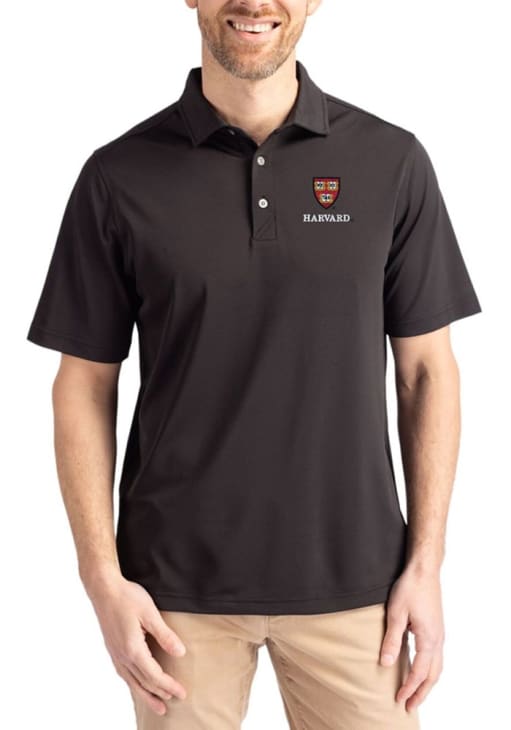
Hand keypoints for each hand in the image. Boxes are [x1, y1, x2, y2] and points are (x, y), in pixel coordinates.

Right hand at [85, 568, 187, 716]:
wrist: (103, 589)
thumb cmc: (127, 597)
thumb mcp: (150, 613)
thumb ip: (165, 635)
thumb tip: (180, 653)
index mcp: (133, 649)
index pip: (154, 676)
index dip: (169, 686)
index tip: (181, 693)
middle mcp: (122, 656)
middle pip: (143, 682)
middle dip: (160, 694)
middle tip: (176, 701)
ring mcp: (115, 654)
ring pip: (132, 682)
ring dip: (146, 695)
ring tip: (158, 706)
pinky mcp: (112, 649)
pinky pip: (124, 674)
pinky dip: (134, 684)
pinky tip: (137, 685)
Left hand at [379, 565, 444, 711]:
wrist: (424, 569)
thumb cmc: (410, 588)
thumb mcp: (396, 614)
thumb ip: (392, 640)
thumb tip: (387, 663)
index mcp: (429, 639)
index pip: (419, 672)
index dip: (409, 688)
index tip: (399, 700)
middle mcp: (438, 639)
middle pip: (433, 674)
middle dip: (422, 692)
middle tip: (410, 706)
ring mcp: (439, 633)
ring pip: (437, 666)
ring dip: (427, 682)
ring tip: (416, 693)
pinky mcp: (436, 627)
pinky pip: (436, 656)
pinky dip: (429, 669)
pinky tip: (420, 668)